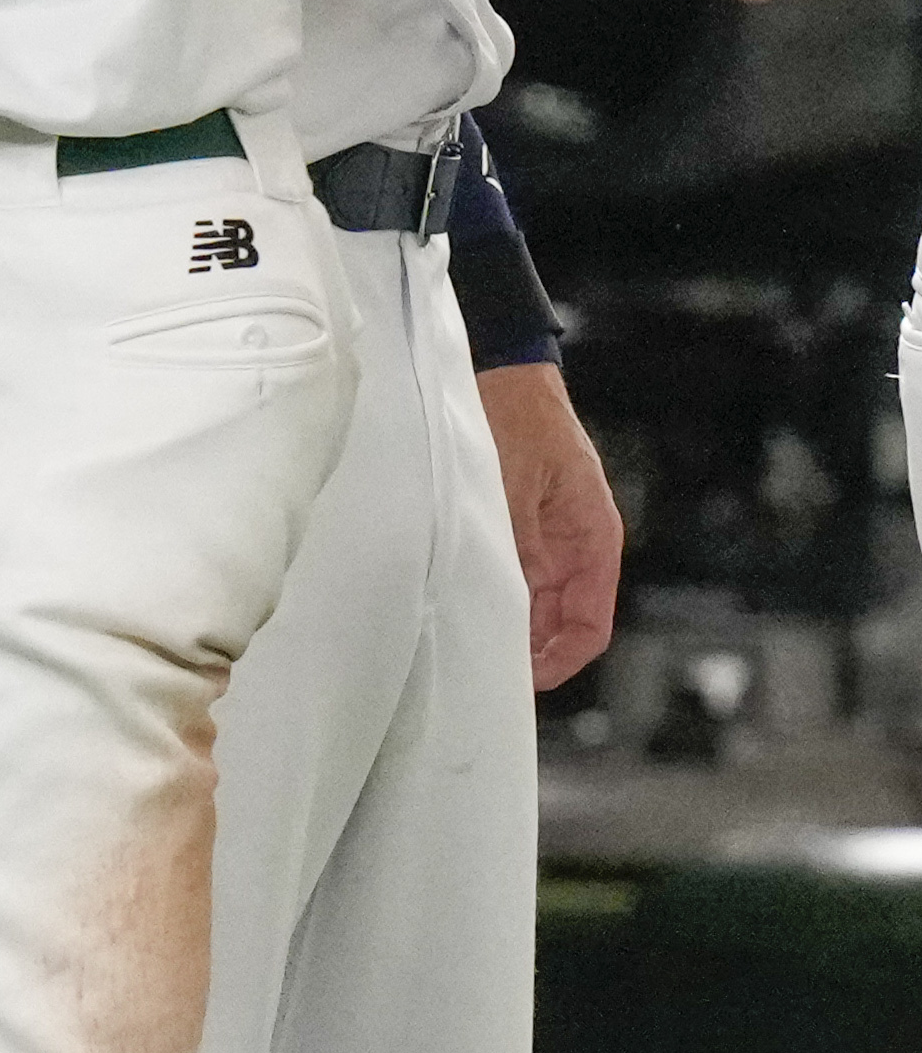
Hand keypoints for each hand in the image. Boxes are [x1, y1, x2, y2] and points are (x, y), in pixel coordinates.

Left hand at [480, 361, 621, 688]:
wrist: (502, 372)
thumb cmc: (518, 417)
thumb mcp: (514, 484)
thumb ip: (514, 543)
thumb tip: (507, 601)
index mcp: (593, 540)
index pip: (590, 624)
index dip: (561, 660)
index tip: (524, 681)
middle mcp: (574, 546)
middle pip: (559, 621)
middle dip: (529, 650)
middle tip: (482, 670)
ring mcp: (546, 537)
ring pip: (532, 601)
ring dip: (508, 622)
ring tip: (465, 642)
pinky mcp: (518, 524)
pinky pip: (511, 572)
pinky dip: (493, 592)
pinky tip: (459, 602)